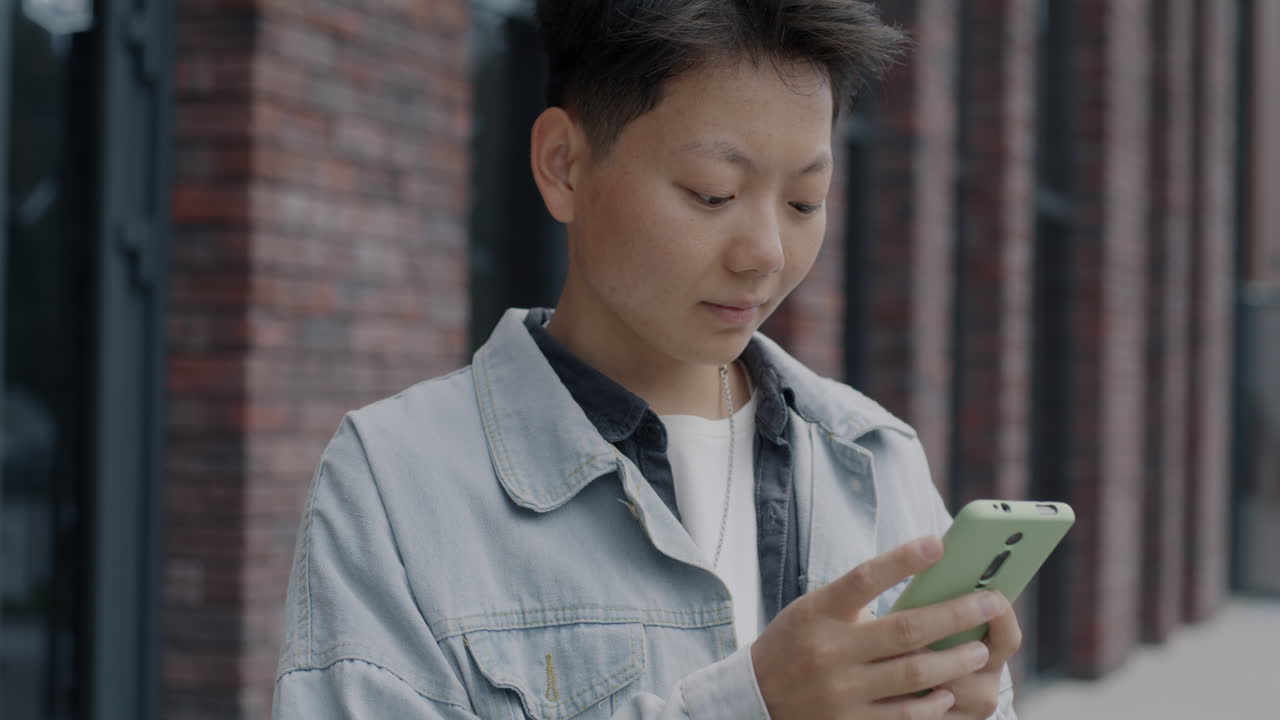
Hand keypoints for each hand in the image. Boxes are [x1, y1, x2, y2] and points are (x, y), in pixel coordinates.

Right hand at [750, 537, 1011, 719]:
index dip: (902, 560)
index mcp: (819, 612)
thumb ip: (859, 601)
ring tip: (979, 649)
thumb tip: (927, 587)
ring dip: (955, 659)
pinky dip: (933, 702)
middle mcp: (829, 651)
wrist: (756, 697)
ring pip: (914, 673)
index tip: (939, 544)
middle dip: (957, 614)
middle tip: (991, 601)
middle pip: (905, 629)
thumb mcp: (816, 611)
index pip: (865, 578)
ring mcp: (841, 691)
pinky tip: (949, 690)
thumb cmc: (797, 642)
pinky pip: (905, 714)